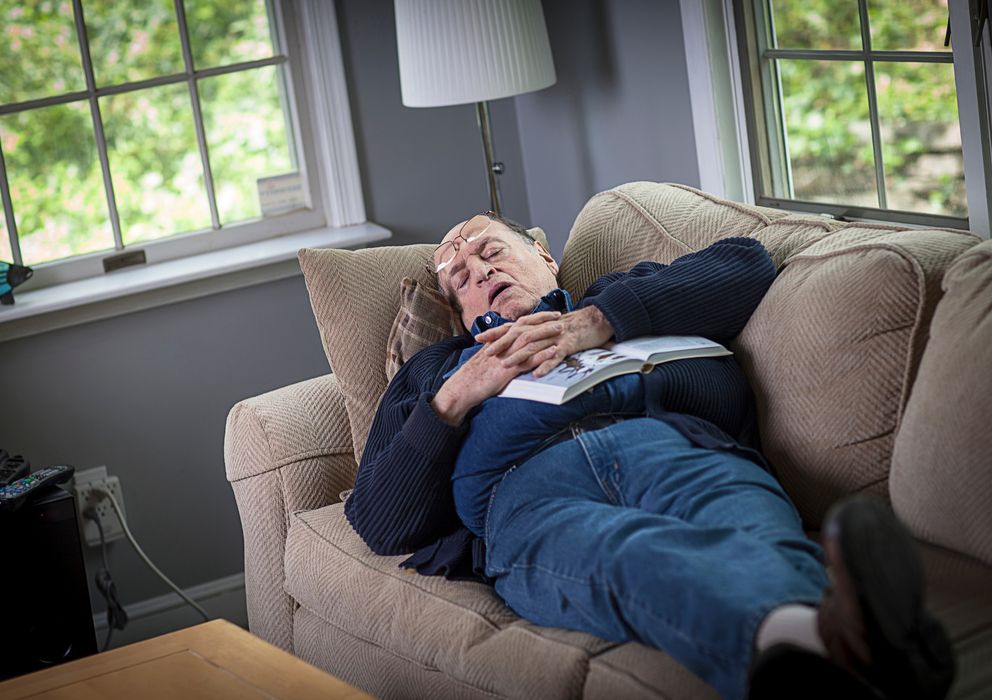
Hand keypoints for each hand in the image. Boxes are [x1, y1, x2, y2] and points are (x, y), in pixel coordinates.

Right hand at [431, 311, 562, 425]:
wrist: (462, 387)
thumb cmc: (473, 375)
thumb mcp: (486, 357)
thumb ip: (498, 348)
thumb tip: (507, 345)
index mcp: (498, 340)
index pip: (519, 324)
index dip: (535, 317)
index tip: (548, 314)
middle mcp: (502, 345)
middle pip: (525, 327)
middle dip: (543, 320)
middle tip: (559, 316)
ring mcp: (505, 356)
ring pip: (528, 340)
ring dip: (545, 333)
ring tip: (561, 329)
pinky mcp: (507, 370)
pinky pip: (528, 360)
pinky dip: (542, 354)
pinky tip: (554, 351)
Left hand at [477, 305, 613, 377]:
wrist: (598, 319)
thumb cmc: (574, 326)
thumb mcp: (550, 328)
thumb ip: (535, 334)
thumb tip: (518, 341)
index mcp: (538, 324)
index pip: (511, 327)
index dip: (495, 332)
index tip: (478, 338)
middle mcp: (543, 328)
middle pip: (518, 335)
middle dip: (501, 344)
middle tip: (486, 354)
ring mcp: (556, 336)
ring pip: (534, 346)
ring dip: (519, 356)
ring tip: (506, 366)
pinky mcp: (569, 344)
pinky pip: (556, 355)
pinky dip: (546, 364)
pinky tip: (537, 373)